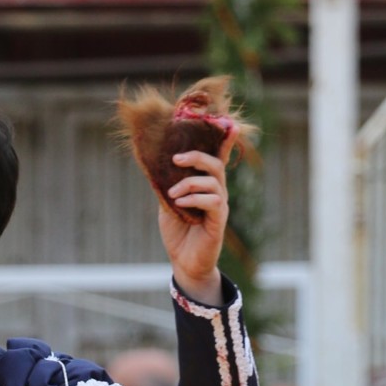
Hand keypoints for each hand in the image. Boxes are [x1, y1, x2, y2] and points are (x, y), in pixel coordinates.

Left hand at [157, 128, 236, 306]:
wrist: (183, 261)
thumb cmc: (178, 232)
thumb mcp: (168, 203)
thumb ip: (168, 184)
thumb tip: (156, 165)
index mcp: (206, 185)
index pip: (217, 159)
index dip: (224, 141)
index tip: (229, 123)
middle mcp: (217, 192)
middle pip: (216, 165)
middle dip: (197, 157)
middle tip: (176, 159)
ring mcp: (220, 206)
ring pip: (214, 182)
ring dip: (189, 183)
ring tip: (172, 194)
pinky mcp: (218, 220)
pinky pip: (212, 201)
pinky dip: (194, 198)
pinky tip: (180, 203)